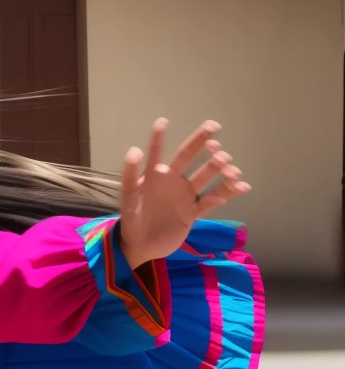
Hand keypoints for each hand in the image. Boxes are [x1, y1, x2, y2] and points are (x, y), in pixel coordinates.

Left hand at [118, 119, 248, 266]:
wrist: (140, 248)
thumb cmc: (131, 222)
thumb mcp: (128, 199)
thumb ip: (131, 176)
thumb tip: (134, 150)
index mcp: (155, 176)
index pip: (158, 151)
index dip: (159, 136)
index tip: (163, 120)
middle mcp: (172, 181)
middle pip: (190, 157)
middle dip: (203, 143)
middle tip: (215, 131)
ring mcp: (184, 195)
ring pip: (205, 177)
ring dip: (218, 169)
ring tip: (230, 167)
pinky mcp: (193, 211)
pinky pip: (212, 200)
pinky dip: (226, 193)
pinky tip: (241, 187)